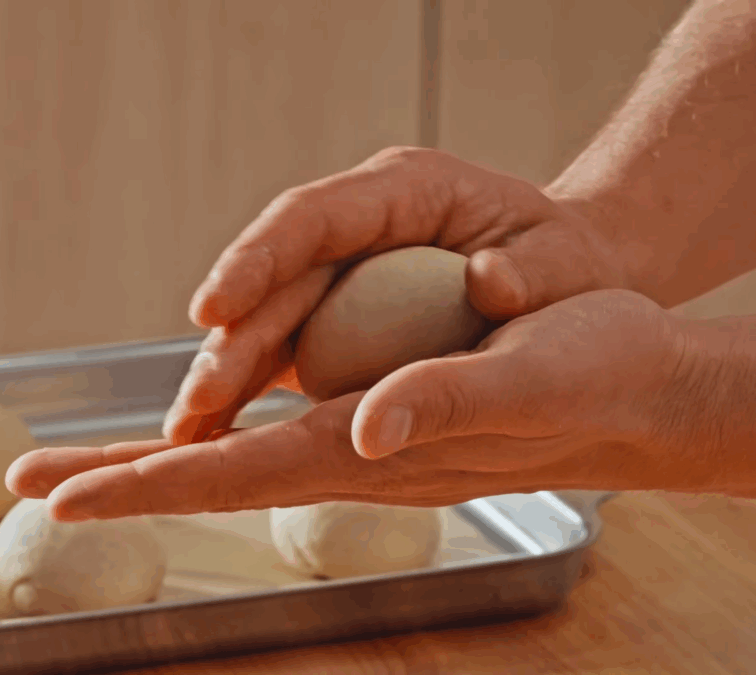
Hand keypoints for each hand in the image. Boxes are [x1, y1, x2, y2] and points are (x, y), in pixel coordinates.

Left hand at [5, 290, 734, 521]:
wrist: (640, 391)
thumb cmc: (599, 376)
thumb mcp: (533, 376)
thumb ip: (448, 402)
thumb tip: (363, 426)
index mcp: (378, 448)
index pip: (244, 473)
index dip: (150, 485)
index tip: (62, 498)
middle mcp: (360, 454)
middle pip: (219, 475)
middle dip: (124, 483)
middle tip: (31, 487)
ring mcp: (371, 442)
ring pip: (242, 456)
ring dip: (160, 463)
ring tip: (86, 468)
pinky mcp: (388, 419)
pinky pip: (282, 433)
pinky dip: (221, 435)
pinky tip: (205, 425)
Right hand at [165, 146, 632, 445]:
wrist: (568, 277)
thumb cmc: (563, 259)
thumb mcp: (559, 259)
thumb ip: (529, 270)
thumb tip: (488, 283)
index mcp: (404, 189)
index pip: (313, 216)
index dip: (257, 260)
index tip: (214, 308)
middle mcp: (361, 226)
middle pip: (276, 275)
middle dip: (231, 338)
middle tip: (196, 405)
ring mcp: (346, 271)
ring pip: (270, 317)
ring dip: (227, 375)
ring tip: (187, 435)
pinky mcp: (341, 314)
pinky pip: (288, 349)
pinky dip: (256, 391)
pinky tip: (222, 440)